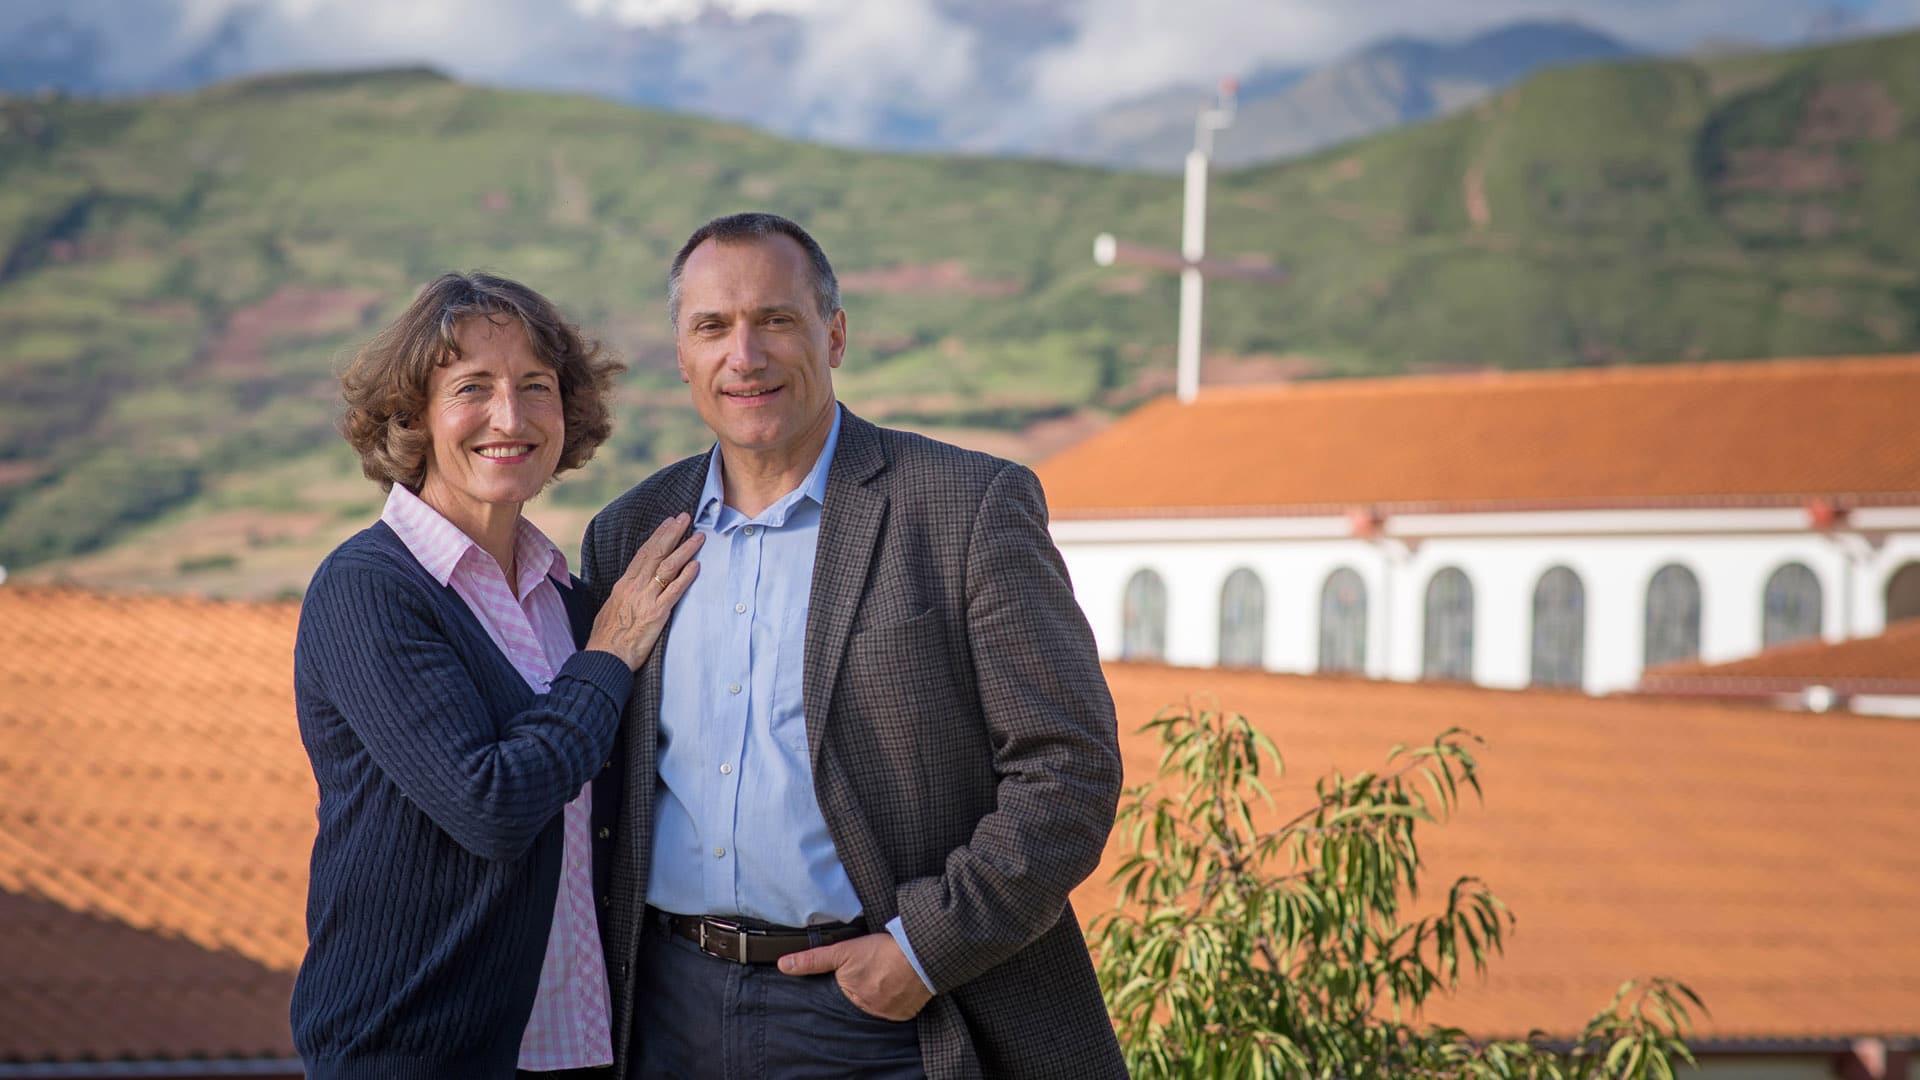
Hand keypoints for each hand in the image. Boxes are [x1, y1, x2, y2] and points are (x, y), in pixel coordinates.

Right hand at [585, 514, 702, 669]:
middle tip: (685, 517)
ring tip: (699, 537)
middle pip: (656, 553)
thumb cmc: (607, 638)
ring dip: (685, 550)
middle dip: (672, 533)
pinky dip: (686, 577)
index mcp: (624, 585)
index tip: (669, 522)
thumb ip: (625, 595)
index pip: (643, 554)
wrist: (604, 657)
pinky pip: (674, 591)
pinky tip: (696, 566)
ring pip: (667, 567)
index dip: (658, 536)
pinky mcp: (656, 613)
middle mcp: (634, 587)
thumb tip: (632, 588)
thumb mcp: (612, 609)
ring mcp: (646, 599)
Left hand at [778, 931, 931, 1021]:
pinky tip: (899, 982)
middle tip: (874, 970)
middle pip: (861, 1000)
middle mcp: (868, 1010)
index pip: (843, 992)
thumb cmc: (882, 951)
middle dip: (865, 987)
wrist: (921, 955)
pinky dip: (897, 998)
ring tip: (887, 974)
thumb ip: (813, 960)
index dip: (849, 980)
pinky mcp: (906, 1013)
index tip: (859, 971)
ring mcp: (888, 1013)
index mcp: (851, 996)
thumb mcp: (843, 950)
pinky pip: (896, 1008)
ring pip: (878, 1004)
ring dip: (881, 992)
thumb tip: (783, 965)